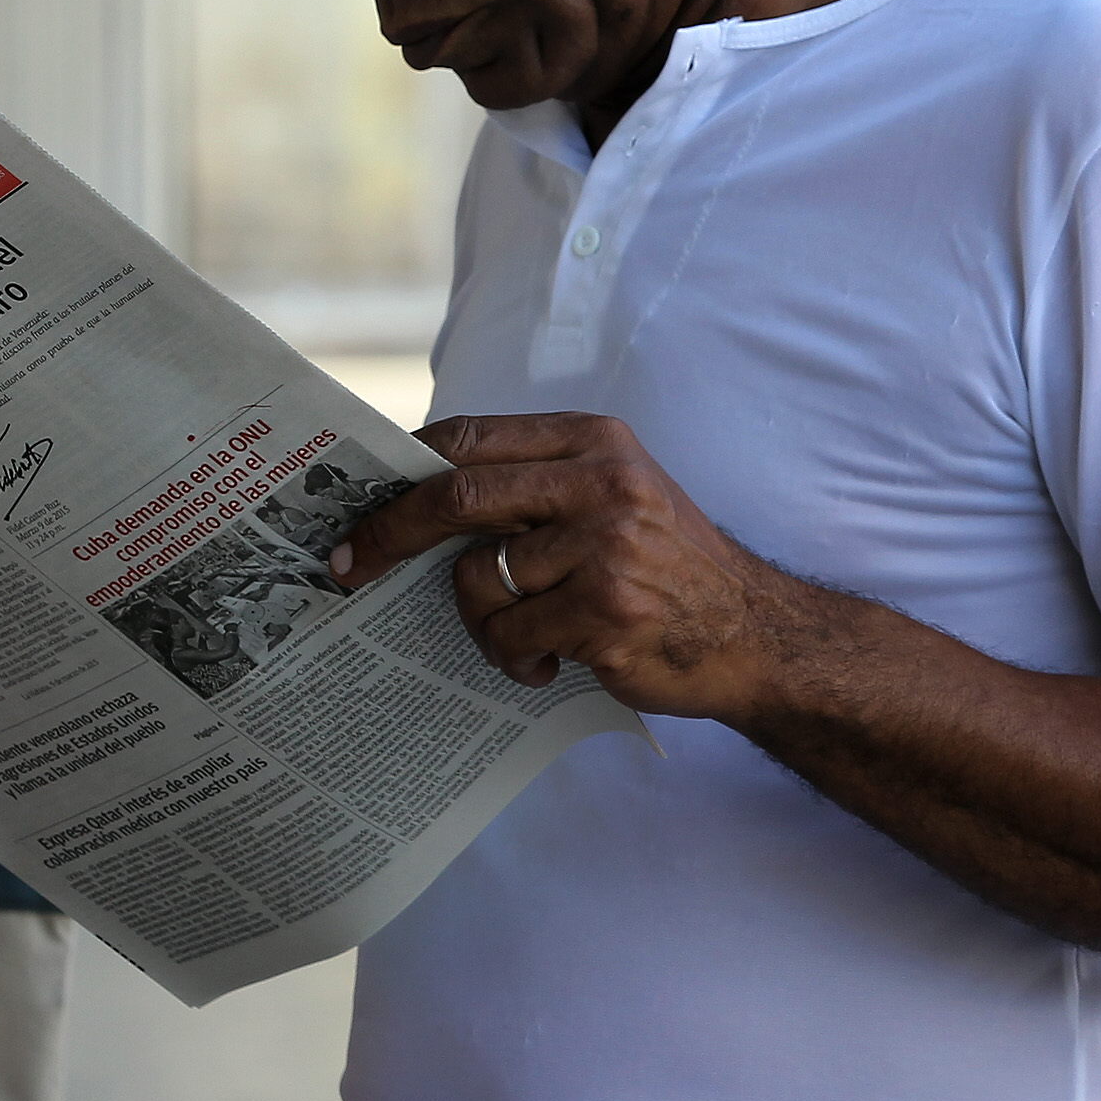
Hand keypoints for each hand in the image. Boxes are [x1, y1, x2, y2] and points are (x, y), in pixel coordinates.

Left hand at [325, 412, 821, 720]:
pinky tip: (551, 662)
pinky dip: (514, 658)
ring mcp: (606, 549)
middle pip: (456, 497)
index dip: (402, 470)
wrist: (753, 632)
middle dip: (387, 535)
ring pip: (478, 580)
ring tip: (527, 634)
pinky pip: (510, 636)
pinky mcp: (606, 613)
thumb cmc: (668, 566)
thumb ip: (536, 483)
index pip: (469, 439)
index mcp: (595, 441)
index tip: (356, 505)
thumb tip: (418, 492)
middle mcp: (602, 483)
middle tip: (346, 569)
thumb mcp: (616, 492)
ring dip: (483, 620)